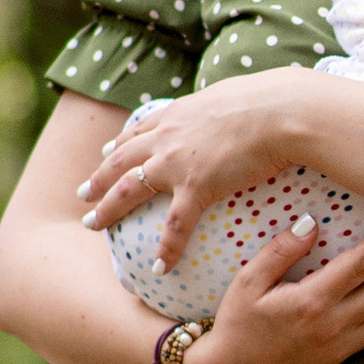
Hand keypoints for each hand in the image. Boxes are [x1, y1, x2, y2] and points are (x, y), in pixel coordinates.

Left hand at [77, 70, 326, 266]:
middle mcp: (168, 136)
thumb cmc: (274, 102)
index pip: (141, 129)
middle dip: (98, 177)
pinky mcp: (196, 186)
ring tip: (93, 225)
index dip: (121, 142)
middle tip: (82, 193)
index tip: (107, 150)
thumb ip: (232, 107)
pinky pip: (175, 225)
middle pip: (121, 159)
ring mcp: (176, 162)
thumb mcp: (240, 96)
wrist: (281, 111)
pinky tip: (158, 268)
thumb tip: (249, 110)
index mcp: (180, 113)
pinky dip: (166, 249)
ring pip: (128, 189)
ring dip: (107, 208)